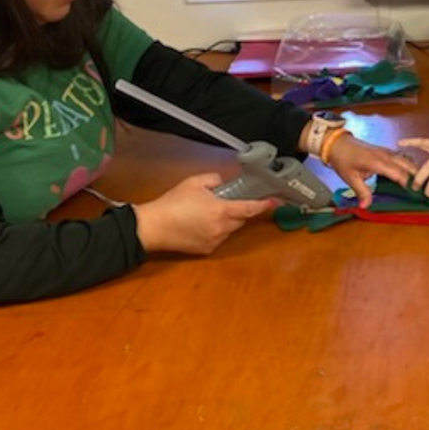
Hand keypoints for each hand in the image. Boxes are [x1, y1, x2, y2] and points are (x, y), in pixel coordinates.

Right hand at [133, 173, 276, 254]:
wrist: (153, 227)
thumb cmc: (172, 203)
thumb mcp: (194, 182)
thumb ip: (215, 179)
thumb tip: (224, 184)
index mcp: (221, 210)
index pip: (249, 208)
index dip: (264, 205)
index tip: (275, 201)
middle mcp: (222, 228)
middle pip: (241, 219)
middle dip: (238, 210)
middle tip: (225, 201)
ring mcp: (215, 241)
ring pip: (230, 230)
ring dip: (226, 221)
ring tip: (205, 212)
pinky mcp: (206, 250)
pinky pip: (219, 238)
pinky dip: (216, 231)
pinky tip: (199, 224)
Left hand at [325, 135, 418, 207]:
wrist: (338, 143)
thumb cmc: (343, 160)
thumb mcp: (351, 178)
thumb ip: (362, 192)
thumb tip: (366, 206)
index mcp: (378, 162)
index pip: (399, 173)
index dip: (409, 183)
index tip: (417, 193)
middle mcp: (386, 155)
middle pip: (407, 164)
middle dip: (417, 175)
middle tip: (425, 188)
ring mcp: (386, 151)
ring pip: (406, 159)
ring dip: (414, 169)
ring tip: (422, 181)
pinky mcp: (385, 151)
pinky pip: (401, 157)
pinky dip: (408, 164)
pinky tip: (411, 172)